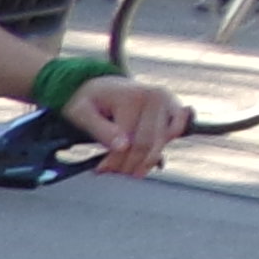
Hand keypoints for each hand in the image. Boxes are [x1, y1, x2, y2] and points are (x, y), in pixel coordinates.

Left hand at [64, 71, 189, 177]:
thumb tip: (123, 147)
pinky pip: (176, 133)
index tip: (101, 170)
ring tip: (127, 169)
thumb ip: (101, 129)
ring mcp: (168, 102)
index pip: (128, 141)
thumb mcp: (82, 112)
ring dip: (145, 162)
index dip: (114, 161)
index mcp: (133, 97)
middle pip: (145, 145)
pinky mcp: (176, 107)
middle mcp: (155, 97)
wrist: (105, 85)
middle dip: (129, 164)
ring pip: (160, 144)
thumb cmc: (92, 100)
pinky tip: (148, 158)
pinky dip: (163, 147)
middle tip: (115, 173)